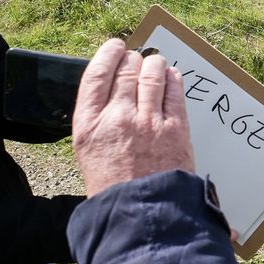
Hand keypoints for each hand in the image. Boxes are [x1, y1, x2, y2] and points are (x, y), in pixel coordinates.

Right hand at [73, 38, 194, 196]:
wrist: (142, 216)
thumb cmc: (114, 192)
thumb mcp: (89, 157)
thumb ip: (100, 125)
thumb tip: (114, 98)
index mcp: (88, 127)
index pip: (95, 76)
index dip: (107, 55)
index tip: (114, 47)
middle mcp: (117, 118)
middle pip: (125, 71)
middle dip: (133, 60)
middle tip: (137, 58)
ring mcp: (148, 121)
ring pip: (151, 75)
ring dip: (154, 64)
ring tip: (155, 63)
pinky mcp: (175, 127)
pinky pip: (174, 91)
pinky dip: (173, 78)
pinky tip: (172, 75)